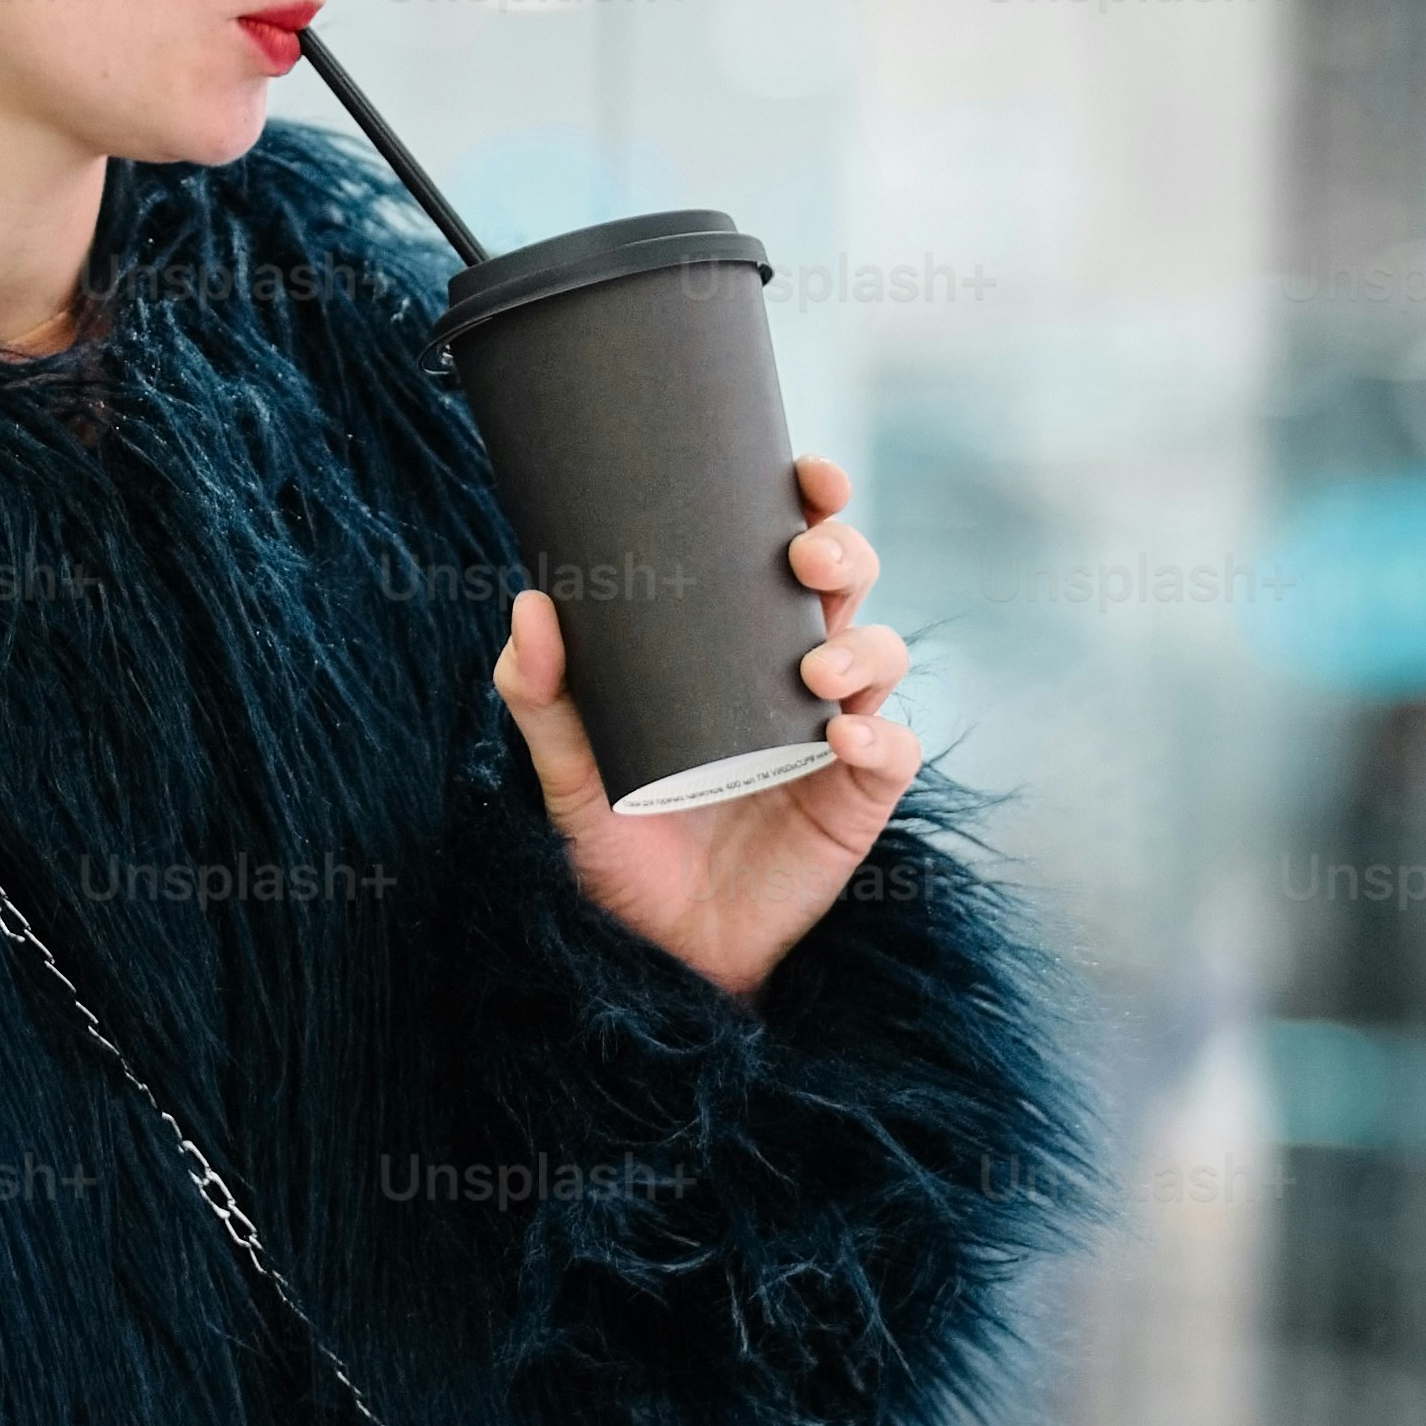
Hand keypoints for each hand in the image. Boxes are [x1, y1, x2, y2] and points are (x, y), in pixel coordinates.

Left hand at [491, 452, 917, 1005]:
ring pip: (882, 656)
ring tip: (810, 676)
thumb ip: (542, 695)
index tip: (806, 474)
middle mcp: (797, 678)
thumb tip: (532, 603)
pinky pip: (893, 751)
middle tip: (805, 560)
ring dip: (859, 648)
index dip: (814, 502)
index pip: (788, 552)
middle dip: (845, 554)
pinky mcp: (856, 801)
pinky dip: (878, 735)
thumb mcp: (568, 770)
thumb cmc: (621, 846)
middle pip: (850, 587)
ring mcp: (834, 737)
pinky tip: (839, 738)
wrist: (655, 950)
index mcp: (739, 646)